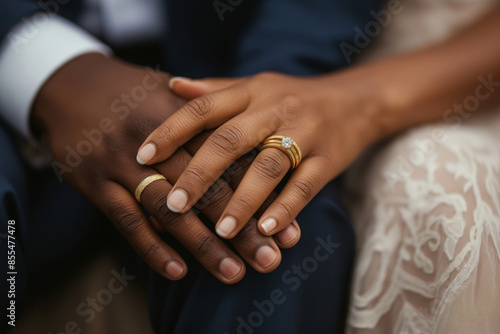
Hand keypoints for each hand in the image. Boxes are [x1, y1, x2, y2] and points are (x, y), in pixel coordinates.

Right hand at [32, 55, 298, 282]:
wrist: (73, 85)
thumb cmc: (138, 97)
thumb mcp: (176, 97)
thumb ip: (215, 123)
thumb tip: (259, 153)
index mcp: (187, 118)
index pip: (233, 163)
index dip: (262, 197)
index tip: (289, 231)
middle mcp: (159, 140)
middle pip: (206, 188)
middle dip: (241, 228)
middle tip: (270, 259)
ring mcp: (124, 161)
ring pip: (169, 209)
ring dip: (202, 244)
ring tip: (233, 272)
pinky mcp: (95, 181)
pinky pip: (126, 219)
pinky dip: (151, 247)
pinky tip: (177, 272)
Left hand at [136, 72, 378, 237]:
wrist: (356, 100)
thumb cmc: (294, 97)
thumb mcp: (255, 86)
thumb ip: (215, 89)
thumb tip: (171, 85)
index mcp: (251, 91)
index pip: (204, 107)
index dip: (171, 129)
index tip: (143, 156)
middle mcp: (275, 109)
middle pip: (231, 139)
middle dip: (200, 173)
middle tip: (173, 204)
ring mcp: (304, 134)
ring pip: (269, 167)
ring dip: (243, 201)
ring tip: (222, 231)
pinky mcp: (328, 158)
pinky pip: (305, 186)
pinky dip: (285, 209)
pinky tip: (266, 231)